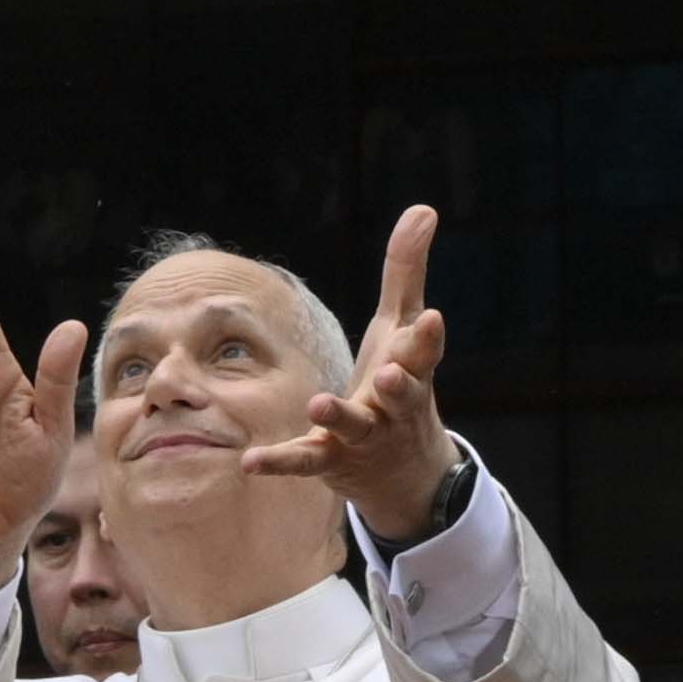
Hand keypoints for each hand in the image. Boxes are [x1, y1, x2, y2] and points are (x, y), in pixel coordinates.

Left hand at [245, 204, 457, 544]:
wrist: (405, 473)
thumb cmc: (400, 382)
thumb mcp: (401, 328)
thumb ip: (406, 270)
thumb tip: (424, 207)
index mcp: (412, 370)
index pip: (424, 353)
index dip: (427, 337)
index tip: (431, 317)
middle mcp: (393, 405)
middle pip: (401, 395)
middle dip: (399, 385)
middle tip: (390, 374)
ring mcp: (363, 435)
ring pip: (353, 427)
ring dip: (338, 415)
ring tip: (318, 404)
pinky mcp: (330, 459)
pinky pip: (305, 460)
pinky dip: (281, 461)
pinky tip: (251, 461)